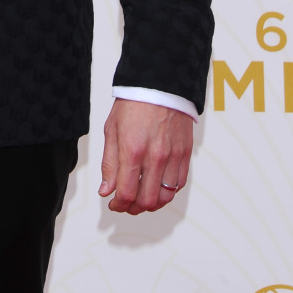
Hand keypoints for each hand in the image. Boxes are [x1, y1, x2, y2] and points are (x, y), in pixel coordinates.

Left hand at [98, 98, 192, 214]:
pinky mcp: (185, 154)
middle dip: (133, 208)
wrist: (159, 84)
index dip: (118, 205)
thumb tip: (106, 191)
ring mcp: (173, 156)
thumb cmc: (133, 104)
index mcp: (132, 149)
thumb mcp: (112, 130)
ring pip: (165, 197)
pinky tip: (157, 186)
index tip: (113, 203)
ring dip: (151, 204)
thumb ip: (109, 163)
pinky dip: (167, 192)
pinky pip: (179, 184)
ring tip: (141, 198)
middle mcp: (155, 156)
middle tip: (126, 203)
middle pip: (146, 201)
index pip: (126, 193)